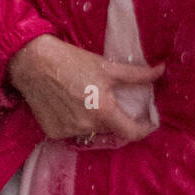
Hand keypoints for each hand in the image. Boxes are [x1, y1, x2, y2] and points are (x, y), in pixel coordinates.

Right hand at [7, 34, 164, 143]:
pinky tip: (70, 104)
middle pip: (111, 130)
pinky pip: (72, 132)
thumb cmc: (71, 61)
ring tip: (88, 100)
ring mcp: (68, 132)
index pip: (131, 133)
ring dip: (95, 121)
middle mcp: (86, 127)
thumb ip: (137, 75)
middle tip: (112, 101)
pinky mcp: (52, 132)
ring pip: (91, 132)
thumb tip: (161, 71)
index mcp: (103, 112)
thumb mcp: (107, 67)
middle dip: (116, 118)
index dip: (144, 129)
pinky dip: (76, 122)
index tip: (149, 122)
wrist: (33, 63)